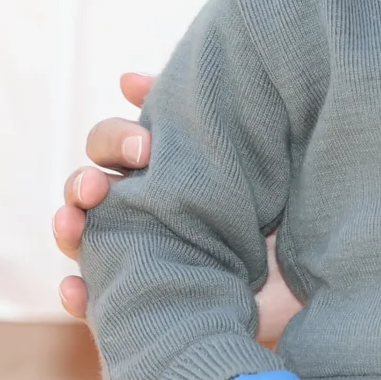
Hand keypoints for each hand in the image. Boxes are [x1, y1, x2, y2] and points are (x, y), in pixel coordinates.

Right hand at [54, 72, 301, 339]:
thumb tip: (126, 79)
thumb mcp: (242, 152)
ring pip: (80, 239)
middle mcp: (139, 208)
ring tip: (73, 223)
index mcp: (155, 168)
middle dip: (82, 182)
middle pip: (87, 189)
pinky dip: (77, 294)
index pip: (111, 145)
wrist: (314, 272)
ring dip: (67, 226)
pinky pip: (96, 301)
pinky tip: (76, 288)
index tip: (147, 147)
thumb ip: (197, 112)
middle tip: (97, 186)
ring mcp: (137, 254)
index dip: (115, 140)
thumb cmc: (278, 204)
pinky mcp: (143, 299)